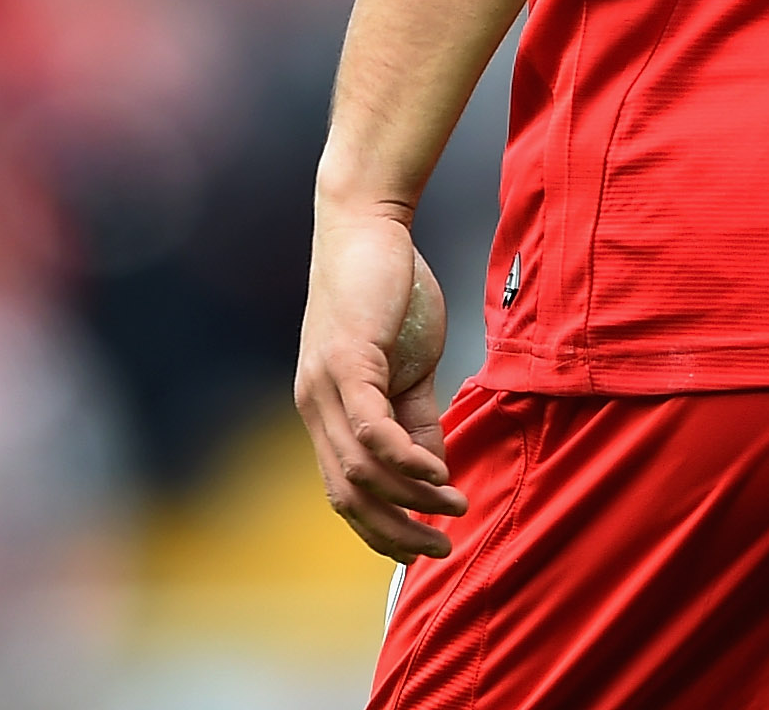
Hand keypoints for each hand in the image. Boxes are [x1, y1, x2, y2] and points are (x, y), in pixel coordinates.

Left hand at [294, 206, 465, 558]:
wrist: (367, 220)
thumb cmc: (389, 287)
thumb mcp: (407, 364)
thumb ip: (416, 416)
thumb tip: (434, 470)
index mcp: (325, 409)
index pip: (343, 491)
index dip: (380, 529)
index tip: (423, 547)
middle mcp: (314, 404)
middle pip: (348, 495)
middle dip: (396, 533)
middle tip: (442, 549)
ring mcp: (325, 384)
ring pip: (361, 470)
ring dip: (412, 499)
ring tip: (454, 505)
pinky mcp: (345, 360)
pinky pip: (371, 430)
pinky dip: (405, 461)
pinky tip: (437, 473)